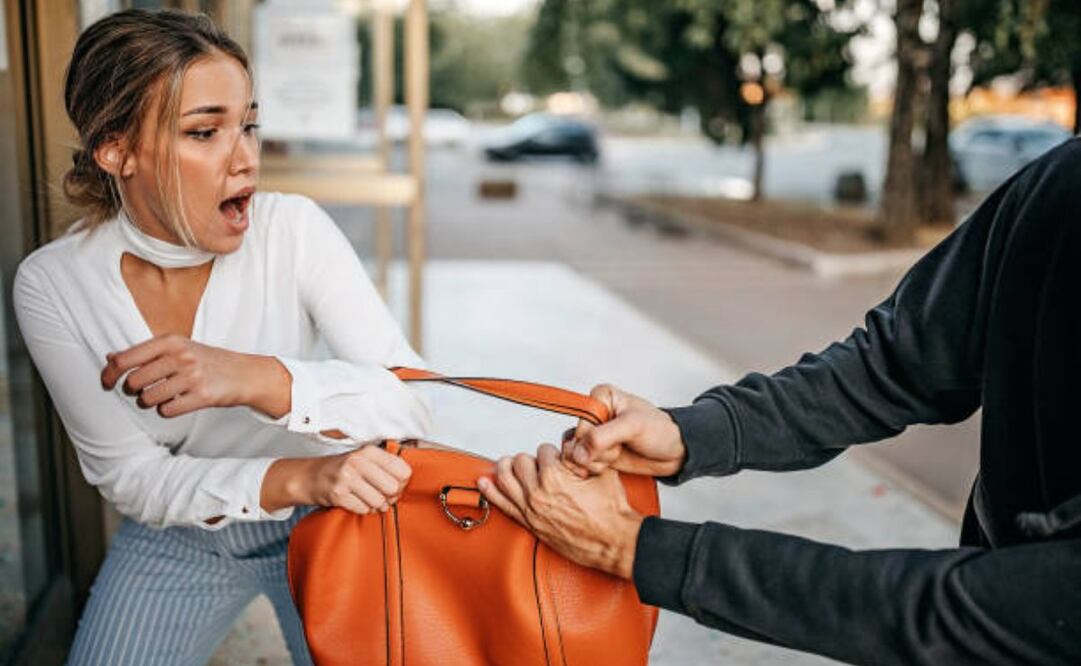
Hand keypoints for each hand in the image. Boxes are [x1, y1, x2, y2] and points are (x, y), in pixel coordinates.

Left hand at [101, 334, 289, 417]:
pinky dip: (168, 410)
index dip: (109, 374)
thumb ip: (145, 352)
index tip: (105, 383)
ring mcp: (193, 376)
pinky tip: (179, 402)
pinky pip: (167, 410)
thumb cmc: (207, 360)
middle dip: (134, 391)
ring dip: (150, 402)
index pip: (126, 359)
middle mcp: (181, 356)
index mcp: (171, 341)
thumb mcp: (178, 347)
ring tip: (163, 396)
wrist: (244, 373)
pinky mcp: (202, 396)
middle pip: (134, 382)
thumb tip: (110, 358)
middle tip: (144, 390)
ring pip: (148, 398)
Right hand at [262, 445, 411, 514]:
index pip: (402, 470)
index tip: (396, 484)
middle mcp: (358, 462)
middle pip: (393, 487)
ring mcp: (347, 479)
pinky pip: (364, 509)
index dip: (403, 482)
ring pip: (379, 501)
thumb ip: (385, 465)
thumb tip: (408, 480)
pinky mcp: (338, 495)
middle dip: (391, 496)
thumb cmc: (342, 468)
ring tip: (369, 499)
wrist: (309, 476)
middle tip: (384, 495)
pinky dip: (364, 510)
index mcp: (369, 451)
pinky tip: (358, 502)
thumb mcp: (364, 458)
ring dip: (377, 505)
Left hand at [478, 444, 643, 579]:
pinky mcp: (530, 523)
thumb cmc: (611, 511)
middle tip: (539, 464)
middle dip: (531, 459)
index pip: (543, 450)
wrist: (614, 541)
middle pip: (520, 461)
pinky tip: (484, 482)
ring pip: (505, 478)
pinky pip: (502, 505)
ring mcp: (531, 509)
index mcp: (555, 476)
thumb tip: (577, 444)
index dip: (552, 452)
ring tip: (508, 464)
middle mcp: (538, 492)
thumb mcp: (602, 472)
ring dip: (506, 468)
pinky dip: (490, 492)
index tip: (558, 457)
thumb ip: (586, 456)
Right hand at [561, 384, 685, 477]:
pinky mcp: (595, 451)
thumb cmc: (659, 431)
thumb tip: (578, 452)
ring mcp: (593, 434)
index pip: (580, 420)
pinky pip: (577, 463)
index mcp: (601, 398)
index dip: (593, 436)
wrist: (673, 451)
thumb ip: (602, 437)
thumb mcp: (633, 427)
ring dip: (593, 462)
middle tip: (617, 449)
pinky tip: (606, 467)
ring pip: (573, 453)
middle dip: (595, 451)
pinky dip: (590, 469)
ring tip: (615, 456)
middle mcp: (594, 414)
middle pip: (575, 438)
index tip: (614, 439)